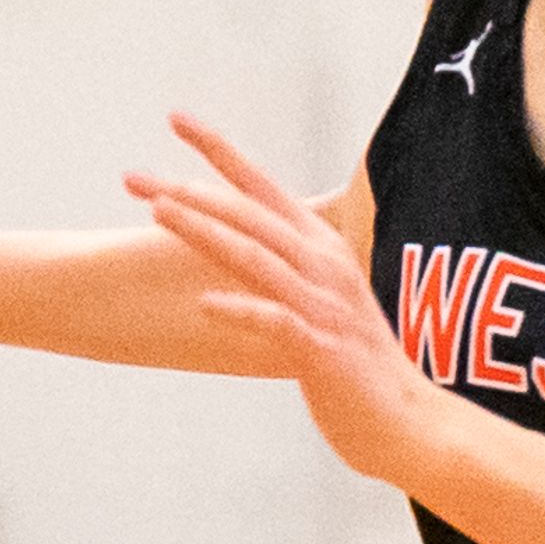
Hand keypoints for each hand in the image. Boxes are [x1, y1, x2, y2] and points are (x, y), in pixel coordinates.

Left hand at [126, 113, 442, 487]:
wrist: (411, 425)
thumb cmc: (359, 364)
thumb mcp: (327, 301)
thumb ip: (293, 269)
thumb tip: (250, 245)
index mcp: (321, 248)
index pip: (262, 186)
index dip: (220, 150)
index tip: (176, 118)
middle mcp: (323, 266)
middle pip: (249, 213)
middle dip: (190, 190)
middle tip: (133, 178)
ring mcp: (323, 307)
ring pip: (257, 256)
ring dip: (205, 232)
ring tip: (159, 213)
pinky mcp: (322, 350)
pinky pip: (277, 322)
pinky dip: (242, 310)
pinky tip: (205, 306)